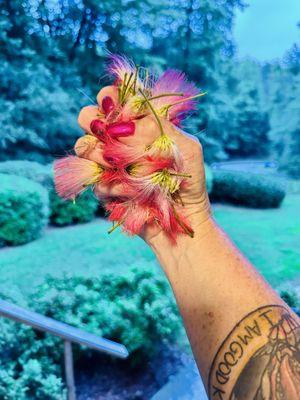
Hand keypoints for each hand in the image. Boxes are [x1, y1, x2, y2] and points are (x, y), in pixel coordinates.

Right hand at [76, 85, 210, 244]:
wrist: (182, 221)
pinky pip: (92, 179)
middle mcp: (120, 141)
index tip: (113, 105)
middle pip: (89, 118)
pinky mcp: (104, 187)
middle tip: (105, 132)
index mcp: (141, 125)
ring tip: (120, 166)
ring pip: (83, 146)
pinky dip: (110, 184)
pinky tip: (129, 192)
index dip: (109, 97)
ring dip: (98, 153)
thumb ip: (161, 127)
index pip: (115, 99)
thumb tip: (126, 124)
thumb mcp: (187, 149)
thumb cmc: (189, 181)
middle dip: (92, 121)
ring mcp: (109, 164)